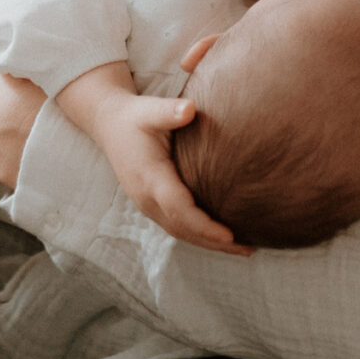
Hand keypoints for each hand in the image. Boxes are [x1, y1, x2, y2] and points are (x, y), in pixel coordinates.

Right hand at [58, 63, 243, 255]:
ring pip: (181, 232)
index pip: (178, 208)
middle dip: (214, 242)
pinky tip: (223, 237)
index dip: (203, 224)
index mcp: (149, 177)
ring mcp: (147, 205)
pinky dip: (200, 235)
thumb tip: (189, 109)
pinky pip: (178, 226)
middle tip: (249, 249)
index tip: (229, 235)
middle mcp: (146, 198)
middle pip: (183, 229)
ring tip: (244, 249)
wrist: (110, 124)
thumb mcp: (150, 110)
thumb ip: (169, 111)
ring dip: (210, 243)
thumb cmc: (135, 116)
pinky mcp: (152, 205)